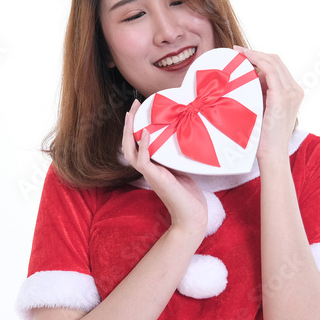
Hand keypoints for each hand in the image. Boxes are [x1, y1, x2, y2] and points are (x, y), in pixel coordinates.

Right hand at [123, 99, 207, 235]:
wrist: (192, 215)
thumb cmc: (189, 194)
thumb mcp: (181, 167)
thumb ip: (176, 154)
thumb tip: (182, 134)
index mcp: (151, 166)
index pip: (136, 144)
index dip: (134, 127)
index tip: (139, 109)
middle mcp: (147, 169)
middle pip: (128, 144)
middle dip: (129, 123)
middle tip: (134, 104)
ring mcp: (150, 174)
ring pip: (130, 151)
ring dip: (129, 131)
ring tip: (133, 114)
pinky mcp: (156, 179)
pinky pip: (143, 161)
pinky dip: (143, 146)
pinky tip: (145, 132)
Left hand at [233, 45, 302, 161]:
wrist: (271, 155)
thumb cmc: (263, 137)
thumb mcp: (263, 109)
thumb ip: (260, 93)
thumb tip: (248, 78)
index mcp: (293, 93)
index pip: (278, 67)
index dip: (260, 57)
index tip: (242, 54)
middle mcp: (295, 91)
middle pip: (276, 61)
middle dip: (256, 53)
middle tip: (237, 51)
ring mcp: (291, 93)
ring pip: (273, 62)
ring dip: (254, 54)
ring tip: (238, 53)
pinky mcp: (282, 97)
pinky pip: (270, 70)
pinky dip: (257, 61)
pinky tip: (244, 59)